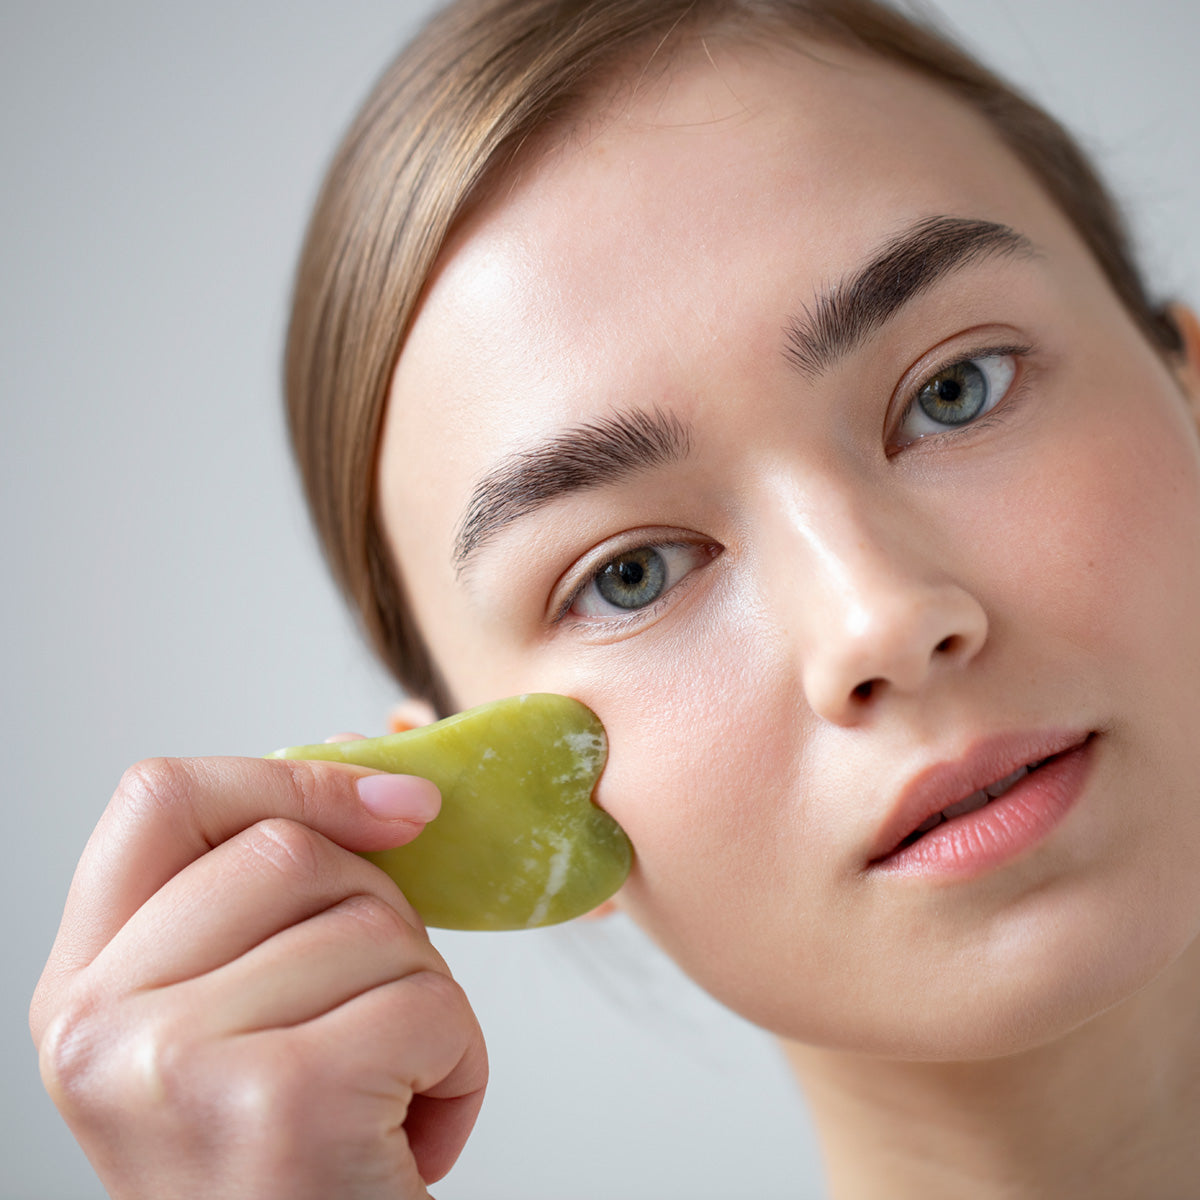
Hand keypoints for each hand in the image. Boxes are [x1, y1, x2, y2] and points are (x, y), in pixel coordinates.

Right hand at [29, 752, 487, 1199]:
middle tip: (371, 1018)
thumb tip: (374, 770)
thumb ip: (266, 898)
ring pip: (375, 924)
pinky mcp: (278, 1107)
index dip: (290, 781)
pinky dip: (460, 1062)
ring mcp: (176, 1066)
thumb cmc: (291, 1158)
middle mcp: (97, 1024)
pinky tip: (414, 1131)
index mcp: (83, 983)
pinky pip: (426, 1002)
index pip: (161, 798)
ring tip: (385, 1090)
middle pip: (290, 853)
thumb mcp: (238, 1015)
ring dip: (426, 1002)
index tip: (399, 805)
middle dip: (381, 920)